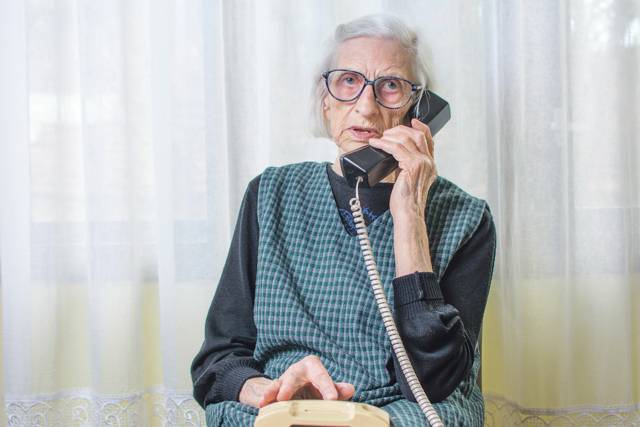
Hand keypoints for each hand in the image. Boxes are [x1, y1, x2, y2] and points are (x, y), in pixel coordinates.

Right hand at [239, 355, 354, 407]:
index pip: (321, 376)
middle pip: (294, 375)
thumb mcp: (326, 387)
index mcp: (313, 366)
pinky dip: (266, 397)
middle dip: (293, 385)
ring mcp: (283, 379)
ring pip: (279, 383)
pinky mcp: (274, 389)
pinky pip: (269, 392)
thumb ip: (337, 389)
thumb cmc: (314, 386)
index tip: (332, 399)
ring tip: (279, 398)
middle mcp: (296, 370)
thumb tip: (350, 388)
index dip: (327, 387)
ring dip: (277, 390)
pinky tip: (263, 403)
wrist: (295, 388)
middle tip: (294, 395)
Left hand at [368, 118, 436, 219]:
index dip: (421, 127)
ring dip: (390, 136)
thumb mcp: (410, 179)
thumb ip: (407, 166)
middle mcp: (429, 163)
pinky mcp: (412, 166)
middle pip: (418, 135)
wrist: (408, 213)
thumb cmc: (406, 201)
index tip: (412, 121)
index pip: (429, 139)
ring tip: (380, 139)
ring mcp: (422, 163)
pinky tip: (376, 144)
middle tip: (388, 133)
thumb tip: (394, 154)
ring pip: (406, 139)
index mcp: (430, 165)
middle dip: (401, 130)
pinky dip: (384, 144)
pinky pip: (396, 148)